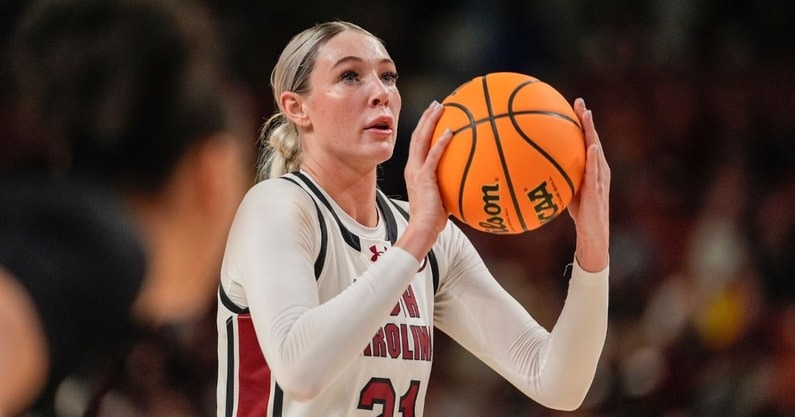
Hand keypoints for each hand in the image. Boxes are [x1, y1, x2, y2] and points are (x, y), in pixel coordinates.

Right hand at [397, 101, 452, 259]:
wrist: (422, 229)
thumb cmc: (434, 219)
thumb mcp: (443, 198)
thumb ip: (452, 186)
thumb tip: (469, 181)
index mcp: (415, 171)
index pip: (418, 144)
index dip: (425, 128)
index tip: (434, 115)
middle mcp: (413, 168)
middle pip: (417, 136)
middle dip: (427, 118)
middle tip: (437, 104)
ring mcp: (417, 171)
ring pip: (421, 140)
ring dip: (430, 122)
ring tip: (440, 107)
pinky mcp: (424, 178)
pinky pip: (433, 156)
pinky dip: (441, 142)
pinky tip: (451, 131)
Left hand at [568, 98, 610, 271]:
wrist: (592, 232)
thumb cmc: (579, 211)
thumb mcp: (565, 188)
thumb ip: (556, 175)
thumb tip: (532, 167)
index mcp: (592, 166)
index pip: (586, 139)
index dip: (582, 122)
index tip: (575, 104)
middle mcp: (599, 167)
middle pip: (593, 138)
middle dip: (587, 120)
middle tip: (579, 102)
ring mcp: (600, 177)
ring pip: (596, 149)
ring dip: (592, 132)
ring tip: (587, 116)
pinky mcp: (598, 189)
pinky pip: (596, 170)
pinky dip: (594, 157)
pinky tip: (591, 146)